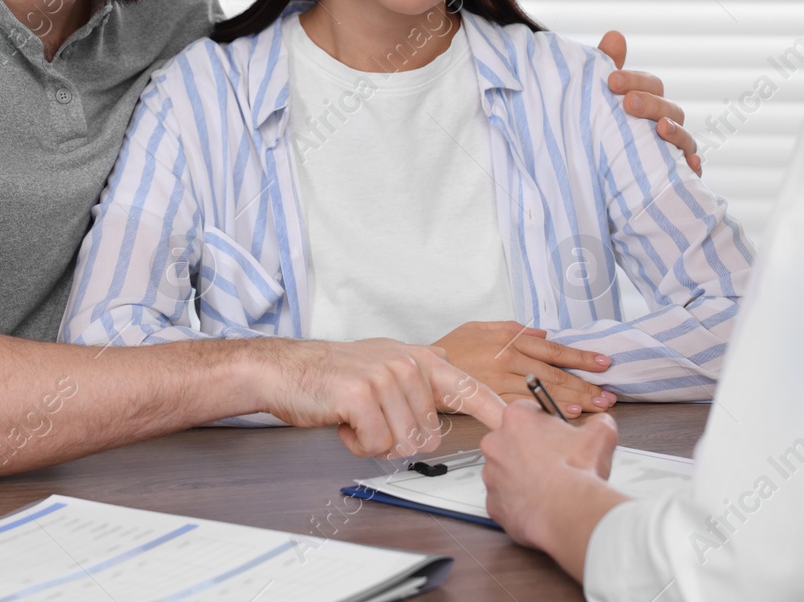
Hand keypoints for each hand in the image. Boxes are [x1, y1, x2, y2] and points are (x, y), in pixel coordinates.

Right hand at [259, 338, 505, 458]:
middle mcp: (408, 364)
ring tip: (356, 418)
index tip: (518, 423)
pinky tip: (345, 422)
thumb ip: (415, 370)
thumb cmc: (332, 375)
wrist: (285, 370)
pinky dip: (358, 444)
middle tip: (371, 420)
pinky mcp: (363, 394)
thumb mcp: (381, 362)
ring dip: (376, 443)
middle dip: (398, 439)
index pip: (467, 387)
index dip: (494, 410)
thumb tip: (443, 371)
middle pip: (429, 433)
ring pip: (404, 442)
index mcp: (418, 359)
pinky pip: (377, 444)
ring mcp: (387, 376)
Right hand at [433, 321, 616, 416]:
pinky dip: (547, 410)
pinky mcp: (491, 397)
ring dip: (573, 398)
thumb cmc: (453, 348)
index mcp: (510, 339)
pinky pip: (526, 405)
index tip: (603, 363)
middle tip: (607, 393)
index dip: (580, 357)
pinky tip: (565, 415)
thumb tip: (543, 334)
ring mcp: (501, 379)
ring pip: (544, 389)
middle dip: (585, 384)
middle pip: (555, 372)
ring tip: (595, 405)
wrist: (422, 368)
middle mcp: (509, 358)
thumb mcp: (481, 328)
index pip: (553, 349)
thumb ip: (513, 329)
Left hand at [482, 401, 628, 578]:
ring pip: (507, 472)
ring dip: (524, 477)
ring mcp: (491, 474)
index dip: (546, 426)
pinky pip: (506, 500)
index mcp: (517, 417)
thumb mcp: (600, 434)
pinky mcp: (492, 503)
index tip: (557, 437)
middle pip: (513, 442)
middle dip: (531, 451)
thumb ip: (598, 422)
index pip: (528, 414)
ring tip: (549, 487)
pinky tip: (540, 504)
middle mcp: (495, 442)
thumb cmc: (578, 472)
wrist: (568, 512)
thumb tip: (600, 423)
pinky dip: (521, 502)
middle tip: (555, 464)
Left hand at [597, 30, 701, 175]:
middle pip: (668, 109)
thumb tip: (615, 36)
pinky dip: (693, 167)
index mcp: (647, 104)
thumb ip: (606, 69)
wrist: (595, 182)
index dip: (634, 80)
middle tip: (627, 103)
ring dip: (675, 132)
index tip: (611, 80)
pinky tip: (690, 165)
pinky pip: (689, 173)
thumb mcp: (598, 102)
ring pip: (683, 138)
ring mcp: (672, 151)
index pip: (650, 85)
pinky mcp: (675, 177)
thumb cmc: (602, 133)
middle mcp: (664, 125)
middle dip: (650, 104)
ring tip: (661, 129)